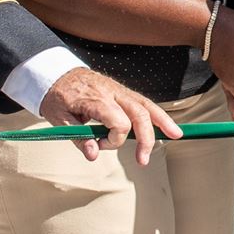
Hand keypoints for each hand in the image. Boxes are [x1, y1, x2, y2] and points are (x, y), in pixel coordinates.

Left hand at [40, 67, 183, 163]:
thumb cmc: (57, 96)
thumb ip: (78, 137)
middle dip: (145, 138)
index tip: (98, 144)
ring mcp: (119, 90)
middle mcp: (112, 93)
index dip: (113, 140)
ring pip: (147, 105)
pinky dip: (157, 114)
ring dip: (162, 121)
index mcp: (96, 99)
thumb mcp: (59, 119)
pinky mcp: (123, 92)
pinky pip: (144, 102)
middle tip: (143, 160)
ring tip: (176, 134)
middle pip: (139, 113)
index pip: (118, 123)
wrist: (57, 73)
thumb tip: (93, 155)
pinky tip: (168, 125)